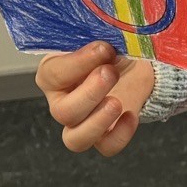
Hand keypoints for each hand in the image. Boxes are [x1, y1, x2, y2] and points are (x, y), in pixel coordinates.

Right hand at [36, 42, 154, 155]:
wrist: (133, 69)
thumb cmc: (110, 52)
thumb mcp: (103, 38)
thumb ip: (97, 38)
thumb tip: (105, 41)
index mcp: (53, 74)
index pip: (52, 75)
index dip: (77, 64)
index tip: (103, 49)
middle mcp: (61, 102)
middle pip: (62, 112)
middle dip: (89, 93)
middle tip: (111, 72)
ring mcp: (80, 123)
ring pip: (75, 139)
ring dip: (97, 122)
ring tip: (117, 102)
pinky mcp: (103, 137)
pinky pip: (106, 148)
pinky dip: (120, 135)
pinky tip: (131, 115)